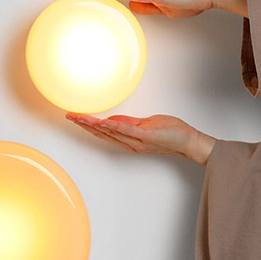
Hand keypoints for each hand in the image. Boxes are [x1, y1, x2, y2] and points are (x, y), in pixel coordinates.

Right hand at [66, 113, 216, 165]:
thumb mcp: (147, 125)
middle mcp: (130, 143)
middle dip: (84, 124)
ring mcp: (137, 140)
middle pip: (102, 133)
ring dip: (93, 125)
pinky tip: (102, 122)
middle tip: (70, 116)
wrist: (190, 143)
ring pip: (110, 132)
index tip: (76, 117)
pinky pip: (126, 130)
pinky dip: (113, 126)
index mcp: (129, 139)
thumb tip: (113, 119)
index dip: (88, 125)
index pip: (104, 131)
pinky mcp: (146, 136)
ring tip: (79, 118)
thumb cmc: (172, 133)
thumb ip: (129, 123)